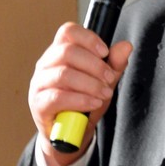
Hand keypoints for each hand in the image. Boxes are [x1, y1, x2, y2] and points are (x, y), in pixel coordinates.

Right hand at [28, 22, 132, 165]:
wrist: (71, 133)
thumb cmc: (84, 102)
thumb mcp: (104, 82)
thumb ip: (114, 64)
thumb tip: (126, 46)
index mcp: (60, 53)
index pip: (68, 32)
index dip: (88, 38)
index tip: (105, 52)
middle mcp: (46, 64)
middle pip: (67, 51)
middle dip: (95, 65)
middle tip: (109, 79)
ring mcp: (39, 83)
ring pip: (63, 74)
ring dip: (90, 84)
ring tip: (104, 93)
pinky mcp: (38, 104)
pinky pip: (58, 97)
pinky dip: (80, 99)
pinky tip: (93, 103)